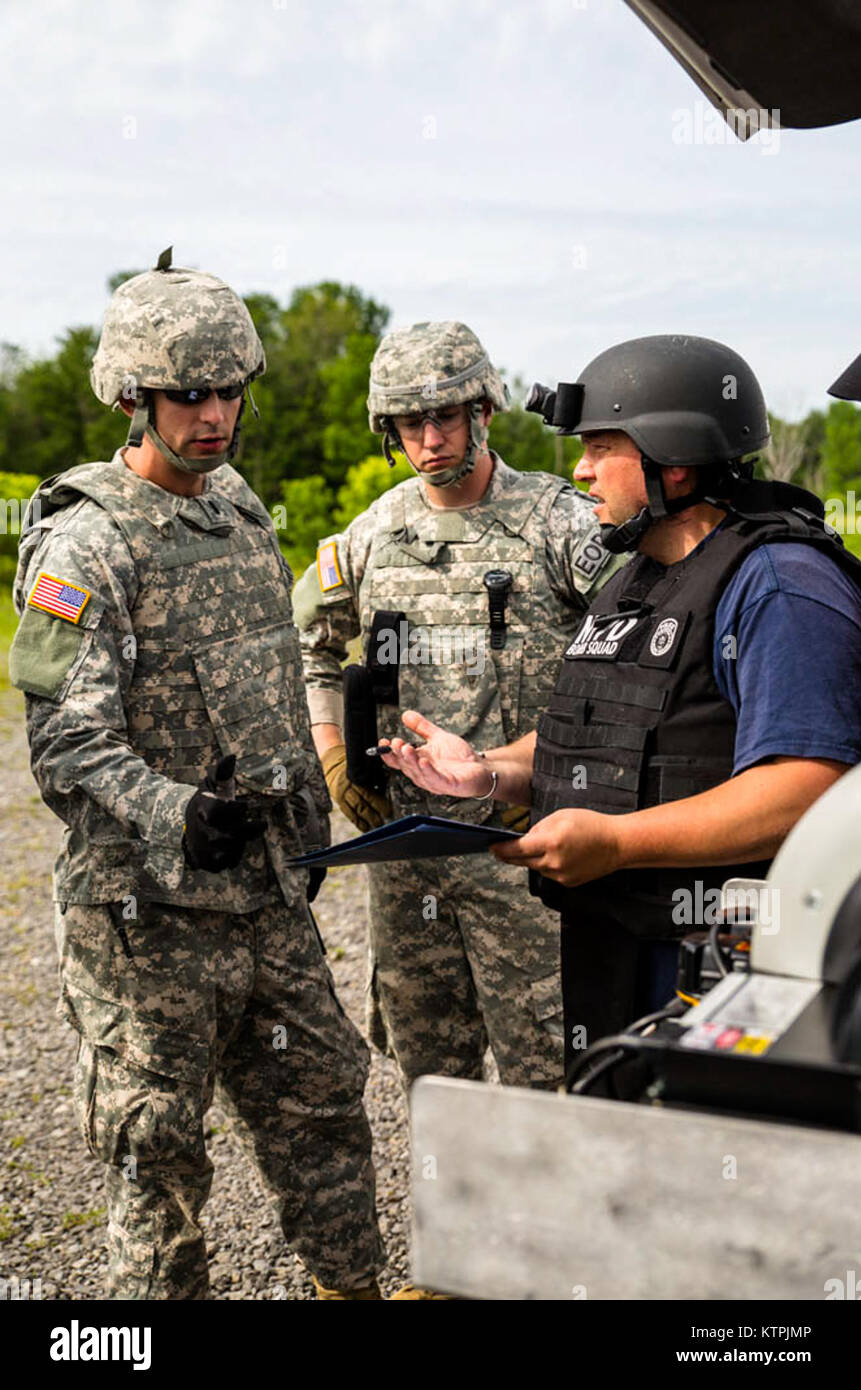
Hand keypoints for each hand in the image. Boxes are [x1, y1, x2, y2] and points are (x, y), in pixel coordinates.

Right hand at [183, 755, 265, 872]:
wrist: (183, 827)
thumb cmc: (206, 803)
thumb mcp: (212, 786)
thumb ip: (223, 771)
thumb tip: (232, 756)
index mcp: (205, 809)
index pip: (231, 811)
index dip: (240, 809)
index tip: (245, 806)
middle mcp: (204, 831)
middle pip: (236, 834)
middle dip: (249, 829)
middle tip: (259, 824)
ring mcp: (205, 849)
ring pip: (236, 849)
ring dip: (242, 842)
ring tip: (240, 834)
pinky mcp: (207, 863)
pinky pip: (231, 862)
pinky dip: (235, 854)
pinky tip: (232, 845)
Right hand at [321, 743, 391, 832]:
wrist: (332, 760)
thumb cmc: (353, 763)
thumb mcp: (364, 767)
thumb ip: (375, 777)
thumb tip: (388, 790)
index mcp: (357, 776)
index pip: (370, 793)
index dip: (379, 804)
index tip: (388, 811)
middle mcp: (349, 786)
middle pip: (362, 804)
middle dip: (374, 815)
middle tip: (383, 822)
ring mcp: (342, 793)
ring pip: (355, 809)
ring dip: (366, 820)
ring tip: (376, 826)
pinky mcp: (338, 799)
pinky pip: (348, 812)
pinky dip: (357, 821)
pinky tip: (364, 827)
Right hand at [379, 711, 492, 799]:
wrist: (480, 767)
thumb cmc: (459, 757)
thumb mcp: (438, 738)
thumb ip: (422, 727)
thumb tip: (405, 714)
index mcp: (418, 763)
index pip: (399, 760)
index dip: (389, 753)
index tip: (383, 742)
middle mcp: (423, 773)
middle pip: (406, 765)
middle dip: (399, 753)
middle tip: (396, 742)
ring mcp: (435, 781)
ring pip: (418, 772)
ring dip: (411, 760)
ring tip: (406, 748)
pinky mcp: (448, 784)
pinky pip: (436, 779)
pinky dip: (428, 771)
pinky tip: (424, 761)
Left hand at [491, 808, 623, 886]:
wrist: (617, 844)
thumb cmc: (591, 825)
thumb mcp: (561, 816)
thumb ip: (539, 828)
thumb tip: (524, 839)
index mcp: (551, 842)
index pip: (517, 849)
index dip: (501, 848)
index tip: (491, 847)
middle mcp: (554, 862)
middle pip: (522, 861)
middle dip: (509, 855)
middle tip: (498, 850)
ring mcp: (561, 875)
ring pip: (536, 867)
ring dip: (531, 859)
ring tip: (535, 847)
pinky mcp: (568, 882)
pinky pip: (549, 873)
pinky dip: (547, 864)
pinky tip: (556, 855)